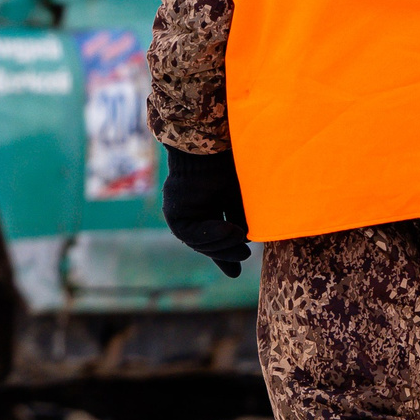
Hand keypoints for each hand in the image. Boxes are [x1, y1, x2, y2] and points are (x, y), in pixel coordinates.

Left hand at [163, 146, 249, 277]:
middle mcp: (191, 214)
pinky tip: (229, 229)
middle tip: (244, 255)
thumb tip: (246, 251)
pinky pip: (188, 233)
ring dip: (220, 244)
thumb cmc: (229, 169)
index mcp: (206, 211)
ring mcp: (180, 214)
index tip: (236, 272)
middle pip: (205, 245)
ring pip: (196, 242)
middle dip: (225, 253)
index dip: (224, 256)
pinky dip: (209, 235)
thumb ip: (240, 226)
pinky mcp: (173, 211)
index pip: (213, 242)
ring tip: (240, 238)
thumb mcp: (239, 201)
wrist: (213, 147)